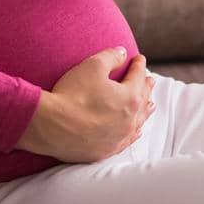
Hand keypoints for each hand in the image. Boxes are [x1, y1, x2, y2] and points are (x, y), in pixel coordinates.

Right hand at [14, 47, 156, 161]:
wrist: (52, 127)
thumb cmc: (72, 94)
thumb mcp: (92, 66)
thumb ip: (111, 57)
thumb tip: (123, 52)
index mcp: (130, 98)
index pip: (138, 77)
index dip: (138, 65)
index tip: (139, 59)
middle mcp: (130, 120)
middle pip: (142, 99)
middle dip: (146, 87)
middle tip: (149, 80)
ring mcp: (119, 137)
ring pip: (139, 121)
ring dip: (145, 110)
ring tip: (151, 104)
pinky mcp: (106, 150)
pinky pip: (127, 140)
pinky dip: (134, 132)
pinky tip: (137, 130)